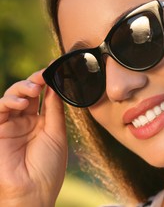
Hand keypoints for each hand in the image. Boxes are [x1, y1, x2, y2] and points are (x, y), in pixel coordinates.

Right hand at [0, 70, 66, 206]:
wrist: (34, 191)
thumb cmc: (49, 166)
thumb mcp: (56, 133)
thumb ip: (54, 110)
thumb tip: (56, 87)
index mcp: (41, 122)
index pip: (42, 97)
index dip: (46, 83)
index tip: (53, 70)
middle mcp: (24, 122)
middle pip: (26, 94)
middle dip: (33, 81)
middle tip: (42, 75)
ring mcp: (10, 126)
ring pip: (10, 99)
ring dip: (20, 89)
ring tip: (33, 89)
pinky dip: (8, 103)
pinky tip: (21, 104)